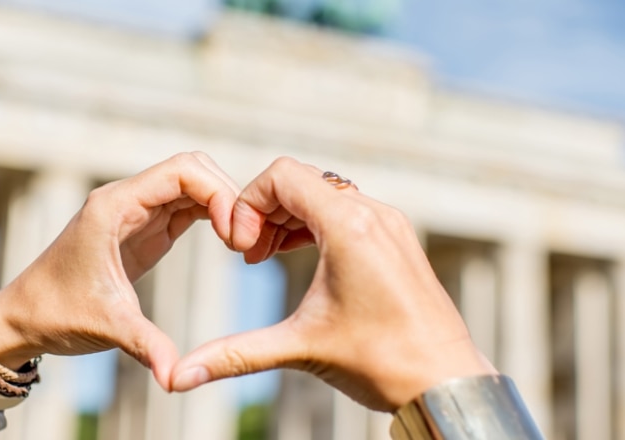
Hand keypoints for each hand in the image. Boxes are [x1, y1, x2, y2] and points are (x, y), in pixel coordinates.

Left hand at [0, 152, 238, 387]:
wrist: (25, 319)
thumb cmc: (57, 314)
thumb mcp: (108, 328)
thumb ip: (147, 346)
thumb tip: (175, 379)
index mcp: (114, 206)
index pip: (182, 171)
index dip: (219, 194)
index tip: (234, 237)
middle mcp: (126, 199)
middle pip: (194, 169)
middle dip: (228, 196)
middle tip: (247, 242)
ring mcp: (136, 211)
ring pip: (194, 184)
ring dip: (225, 206)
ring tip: (245, 245)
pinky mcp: (145, 229)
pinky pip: (188, 206)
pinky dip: (215, 216)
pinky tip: (232, 244)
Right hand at [169, 157, 495, 410]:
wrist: (446, 384)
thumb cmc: (382, 364)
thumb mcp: (300, 350)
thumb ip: (234, 354)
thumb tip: (178, 378)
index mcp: (349, 227)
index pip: (283, 175)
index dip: (249, 202)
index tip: (239, 247)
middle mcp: (373, 214)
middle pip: (301, 181)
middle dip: (265, 211)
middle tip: (249, 256)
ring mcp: (391, 225)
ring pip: (326, 194)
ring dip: (289, 218)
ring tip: (268, 258)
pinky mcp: (400, 240)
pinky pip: (349, 211)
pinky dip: (317, 226)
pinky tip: (301, 260)